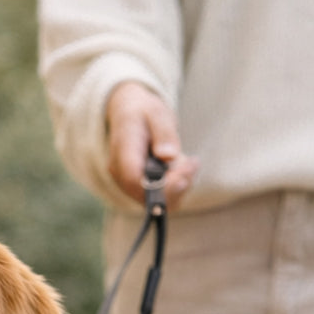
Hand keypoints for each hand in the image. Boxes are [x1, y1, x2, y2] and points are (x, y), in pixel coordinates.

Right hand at [106, 81, 198, 208]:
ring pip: (154, 201)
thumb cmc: (144, 112)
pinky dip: (176, 187)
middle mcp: (120, 173)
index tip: (185, 173)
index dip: (162, 185)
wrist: (131, 114)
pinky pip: (158, 198)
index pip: (136, 181)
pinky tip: (184, 168)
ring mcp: (127, 184)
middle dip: (174, 186)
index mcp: (122, 151)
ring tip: (190, 163)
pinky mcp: (138, 188)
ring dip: (178, 187)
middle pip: (145, 196)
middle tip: (192, 164)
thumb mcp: (156, 113)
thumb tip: (169, 156)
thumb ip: (163, 133)